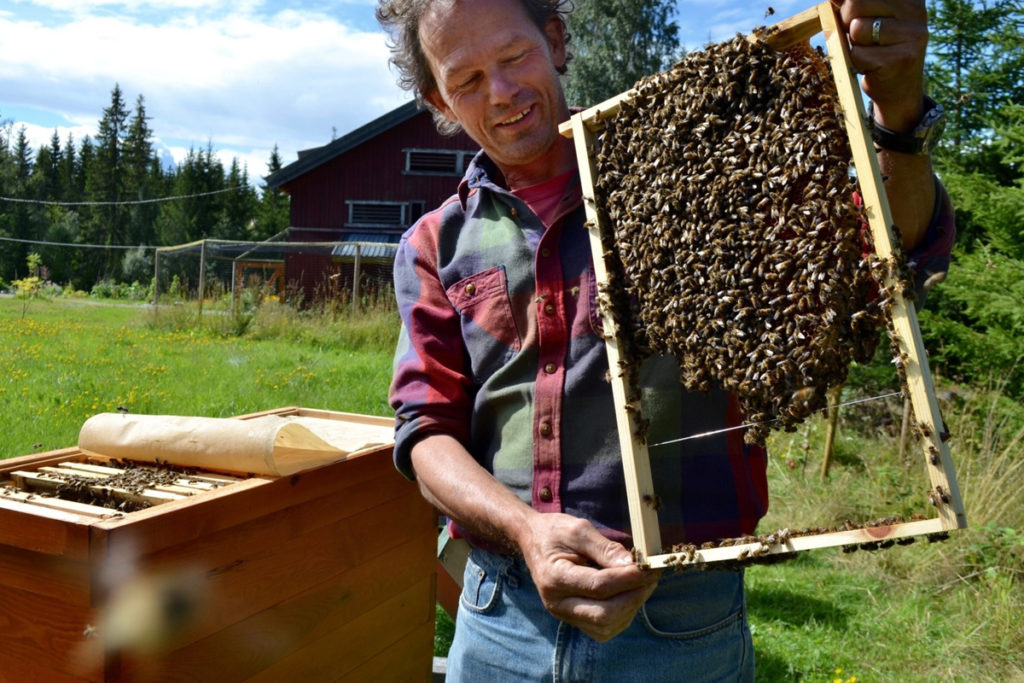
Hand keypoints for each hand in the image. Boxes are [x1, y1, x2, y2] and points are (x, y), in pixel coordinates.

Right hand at [516, 512, 661, 641]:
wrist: (532, 540)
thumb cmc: (555, 531)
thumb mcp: (579, 530)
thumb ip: (606, 548)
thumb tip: (633, 566)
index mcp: (554, 578)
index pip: (598, 586)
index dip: (628, 579)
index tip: (647, 567)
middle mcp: (556, 603)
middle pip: (604, 614)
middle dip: (634, 596)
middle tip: (651, 577)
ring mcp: (563, 614)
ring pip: (606, 626)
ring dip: (631, 607)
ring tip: (642, 584)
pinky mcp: (573, 619)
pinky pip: (603, 629)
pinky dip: (622, 615)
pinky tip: (629, 594)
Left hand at [833, 0, 928, 129]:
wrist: (899, 90)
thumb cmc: (878, 50)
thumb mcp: (868, 20)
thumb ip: (853, 4)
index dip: (848, 3)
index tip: (853, 17)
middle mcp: (915, 11)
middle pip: (856, 3)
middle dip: (847, 22)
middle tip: (861, 38)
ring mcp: (911, 35)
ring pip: (856, 28)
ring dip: (853, 44)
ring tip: (870, 51)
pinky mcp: (899, 58)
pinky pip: (857, 53)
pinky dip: (856, 62)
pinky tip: (873, 66)